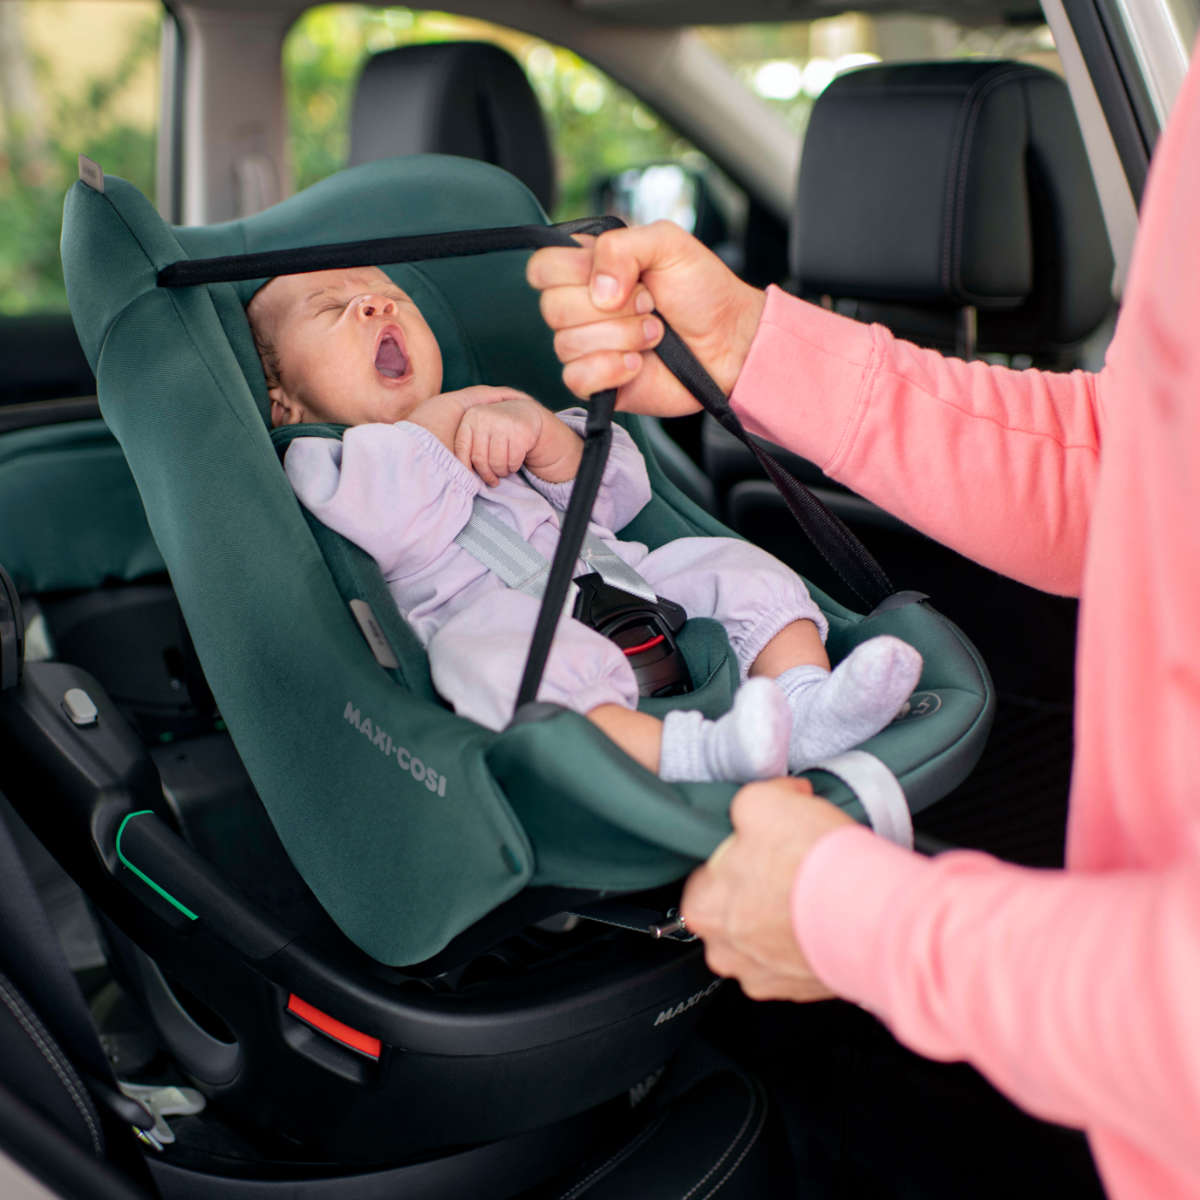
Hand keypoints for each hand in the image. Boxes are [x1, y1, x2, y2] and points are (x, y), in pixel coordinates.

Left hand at [453, 393, 542, 485]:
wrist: (525, 413)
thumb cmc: (497, 429)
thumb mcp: (479, 431)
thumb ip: (469, 447)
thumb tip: (464, 477)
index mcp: (471, 418)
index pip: (461, 448)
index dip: (465, 467)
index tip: (472, 480)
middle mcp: (485, 418)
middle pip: (480, 459)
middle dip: (487, 475)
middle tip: (493, 480)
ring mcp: (504, 424)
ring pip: (497, 463)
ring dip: (501, 472)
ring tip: (503, 471)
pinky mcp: (521, 432)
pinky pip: (513, 461)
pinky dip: (513, 467)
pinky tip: (513, 464)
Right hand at [526, 221, 766, 414]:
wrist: (729, 341)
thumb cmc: (702, 291)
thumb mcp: (669, 243)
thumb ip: (623, 246)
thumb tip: (598, 290)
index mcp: (588, 267)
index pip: (542, 266)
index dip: (574, 272)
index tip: (622, 277)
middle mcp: (580, 306)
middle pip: (552, 307)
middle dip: (611, 308)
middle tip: (649, 305)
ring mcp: (586, 346)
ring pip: (567, 343)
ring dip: (622, 337)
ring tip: (654, 334)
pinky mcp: (596, 381)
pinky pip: (576, 378)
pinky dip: (612, 369)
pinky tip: (638, 363)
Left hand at [680, 777, 855, 1001]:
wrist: (872, 914)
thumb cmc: (814, 867)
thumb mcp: (763, 802)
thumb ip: (747, 804)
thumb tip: (759, 805)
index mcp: (703, 909)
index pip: (706, 876)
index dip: (736, 855)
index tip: (758, 848)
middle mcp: (727, 952)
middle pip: (735, 910)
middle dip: (759, 890)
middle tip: (788, 868)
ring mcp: (765, 977)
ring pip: (766, 939)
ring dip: (785, 919)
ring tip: (812, 894)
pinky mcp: (803, 990)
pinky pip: (798, 959)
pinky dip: (810, 940)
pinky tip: (826, 918)